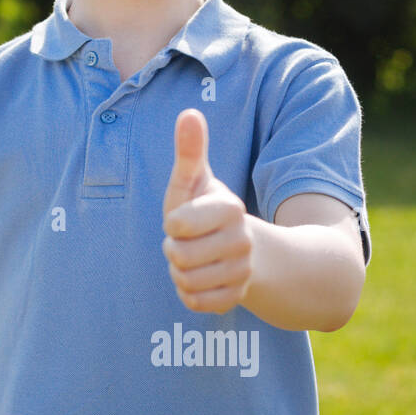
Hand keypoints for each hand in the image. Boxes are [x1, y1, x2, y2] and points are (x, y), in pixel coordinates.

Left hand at [161, 109, 253, 313]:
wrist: (238, 247)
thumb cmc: (203, 208)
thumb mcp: (194, 180)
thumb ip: (190, 150)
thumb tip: (190, 112)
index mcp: (230, 208)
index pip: (177, 225)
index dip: (172, 223)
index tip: (183, 218)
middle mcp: (242, 241)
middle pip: (178, 256)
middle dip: (173, 249)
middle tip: (187, 241)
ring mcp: (243, 271)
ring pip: (185, 281)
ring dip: (180, 272)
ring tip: (194, 257)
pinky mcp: (237, 297)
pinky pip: (195, 301)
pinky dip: (189, 293)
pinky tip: (201, 277)